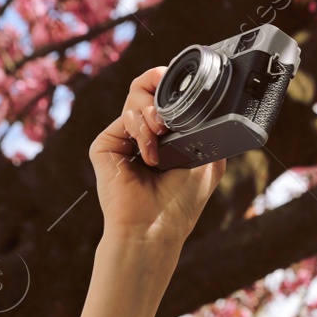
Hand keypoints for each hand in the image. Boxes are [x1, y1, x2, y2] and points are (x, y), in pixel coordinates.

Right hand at [89, 66, 227, 244]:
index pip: (165, 99)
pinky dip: (141, 129)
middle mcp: (143, 136)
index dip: (173, 89)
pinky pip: (124, 117)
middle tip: (170, 116)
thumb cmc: (181, 203)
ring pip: (135, 97)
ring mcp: (123, 139)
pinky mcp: (105, 145)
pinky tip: (151, 155)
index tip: (188, 89)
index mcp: (166, 139)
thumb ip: (206, 129)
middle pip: (147, 90)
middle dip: (161, 91)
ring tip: (162, 133)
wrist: (155, 228)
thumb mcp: (208, 161)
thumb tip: (211, 104)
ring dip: (153, 112)